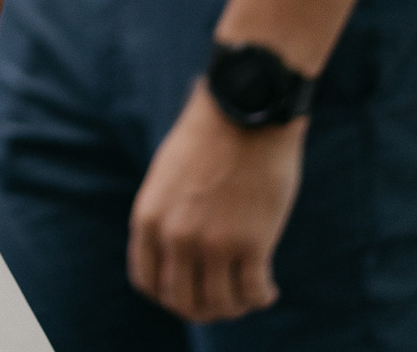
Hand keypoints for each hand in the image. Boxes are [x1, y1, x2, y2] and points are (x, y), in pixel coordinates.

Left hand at [128, 83, 303, 321]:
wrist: (245, 109)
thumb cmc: (211, 136)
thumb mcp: (167, 175)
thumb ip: (166, 215)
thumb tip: (177, 256)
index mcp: (148, 218)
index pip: (148, 283)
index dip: (169, 296)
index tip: (190, 292)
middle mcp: (175, 237)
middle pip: (183, 301)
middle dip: (205, 308)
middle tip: (225, 300)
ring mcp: (212, 243)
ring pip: (220, 304)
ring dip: (236, 306)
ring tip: (249, 295)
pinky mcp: (252, 243)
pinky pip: (254, 293)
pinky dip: (262, 297)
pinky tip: (268, 289)